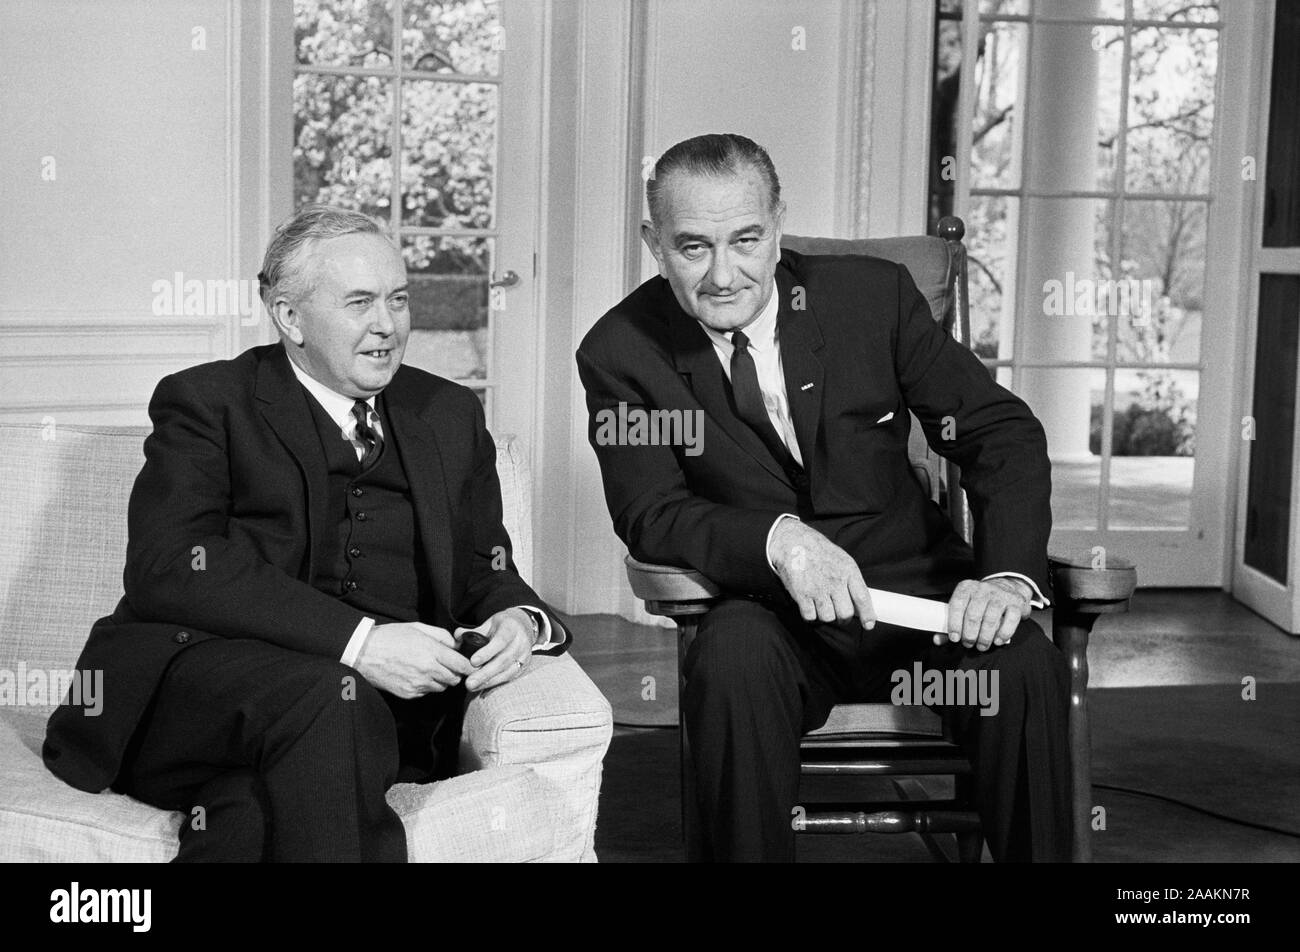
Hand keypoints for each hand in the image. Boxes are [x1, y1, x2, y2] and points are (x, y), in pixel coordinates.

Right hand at [354, 622, 474, 697]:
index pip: (461, 665)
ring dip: (440, 680)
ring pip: (441, 687)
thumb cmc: (390, 637)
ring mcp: (418, 683)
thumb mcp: (418, 628)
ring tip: (429, 668)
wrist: (363, 653)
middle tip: (448, 666)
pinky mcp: (409, 693)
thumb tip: (456, 645)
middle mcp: (427, 669)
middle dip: (455, 673)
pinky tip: (416, 674)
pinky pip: (426, 692)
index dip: (469, 666)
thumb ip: (441, 636)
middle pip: (454, 679)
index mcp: (431, 651)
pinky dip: (426, 685)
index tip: (470, 665)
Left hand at [463, 607, 536, 691]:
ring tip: (472, 687)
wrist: (524, 627)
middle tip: (469, 682)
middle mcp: (521, 642)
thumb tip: (457, 636)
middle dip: (485, 673)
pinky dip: (495, 684)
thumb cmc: (503, 625)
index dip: (487, 652)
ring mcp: (524, 656)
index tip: (473, 661)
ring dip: (489, 681)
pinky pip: (509, 678)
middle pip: (503, 660)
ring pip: (507, 672)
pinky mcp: (524, 667)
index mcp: (511, 628)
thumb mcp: (490, 623)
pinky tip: (482, 688)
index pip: (501, 641)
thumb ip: (474, 630)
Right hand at [769, 519, 874, 628]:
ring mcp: (817, 589)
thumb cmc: (819, 552)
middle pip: (845, 613)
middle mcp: (834, 581)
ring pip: (828, 617)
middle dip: (843, 618)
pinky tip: (810, 606)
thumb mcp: (842, 559)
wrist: (793, 543)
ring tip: (822, 605)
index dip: (867, 615)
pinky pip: (810, 617)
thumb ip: (852, 580)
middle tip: (839, 613)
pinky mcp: (801, 594)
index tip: (868, 624)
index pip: (862, 598)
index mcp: (848, 571)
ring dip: (826, 616)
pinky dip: (811, 615)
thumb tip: (860, 603)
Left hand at [935, 578, 1031, 651]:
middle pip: (973, 615)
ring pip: (991, 619)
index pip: (957, 604)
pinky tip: (997, 641)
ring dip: (985, 637)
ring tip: (981, 646)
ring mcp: (1000, 595)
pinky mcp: (1016, 603)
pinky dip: (1003, 633)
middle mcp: (983, 589)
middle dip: (970, 634)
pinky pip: (1010, 620)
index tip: (954, 638)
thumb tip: (937, 640)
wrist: (1006, 589)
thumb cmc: (980, 603)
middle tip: (968, 644)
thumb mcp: (964, 607)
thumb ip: (951, 623)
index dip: (954, 623)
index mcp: (966, 588)